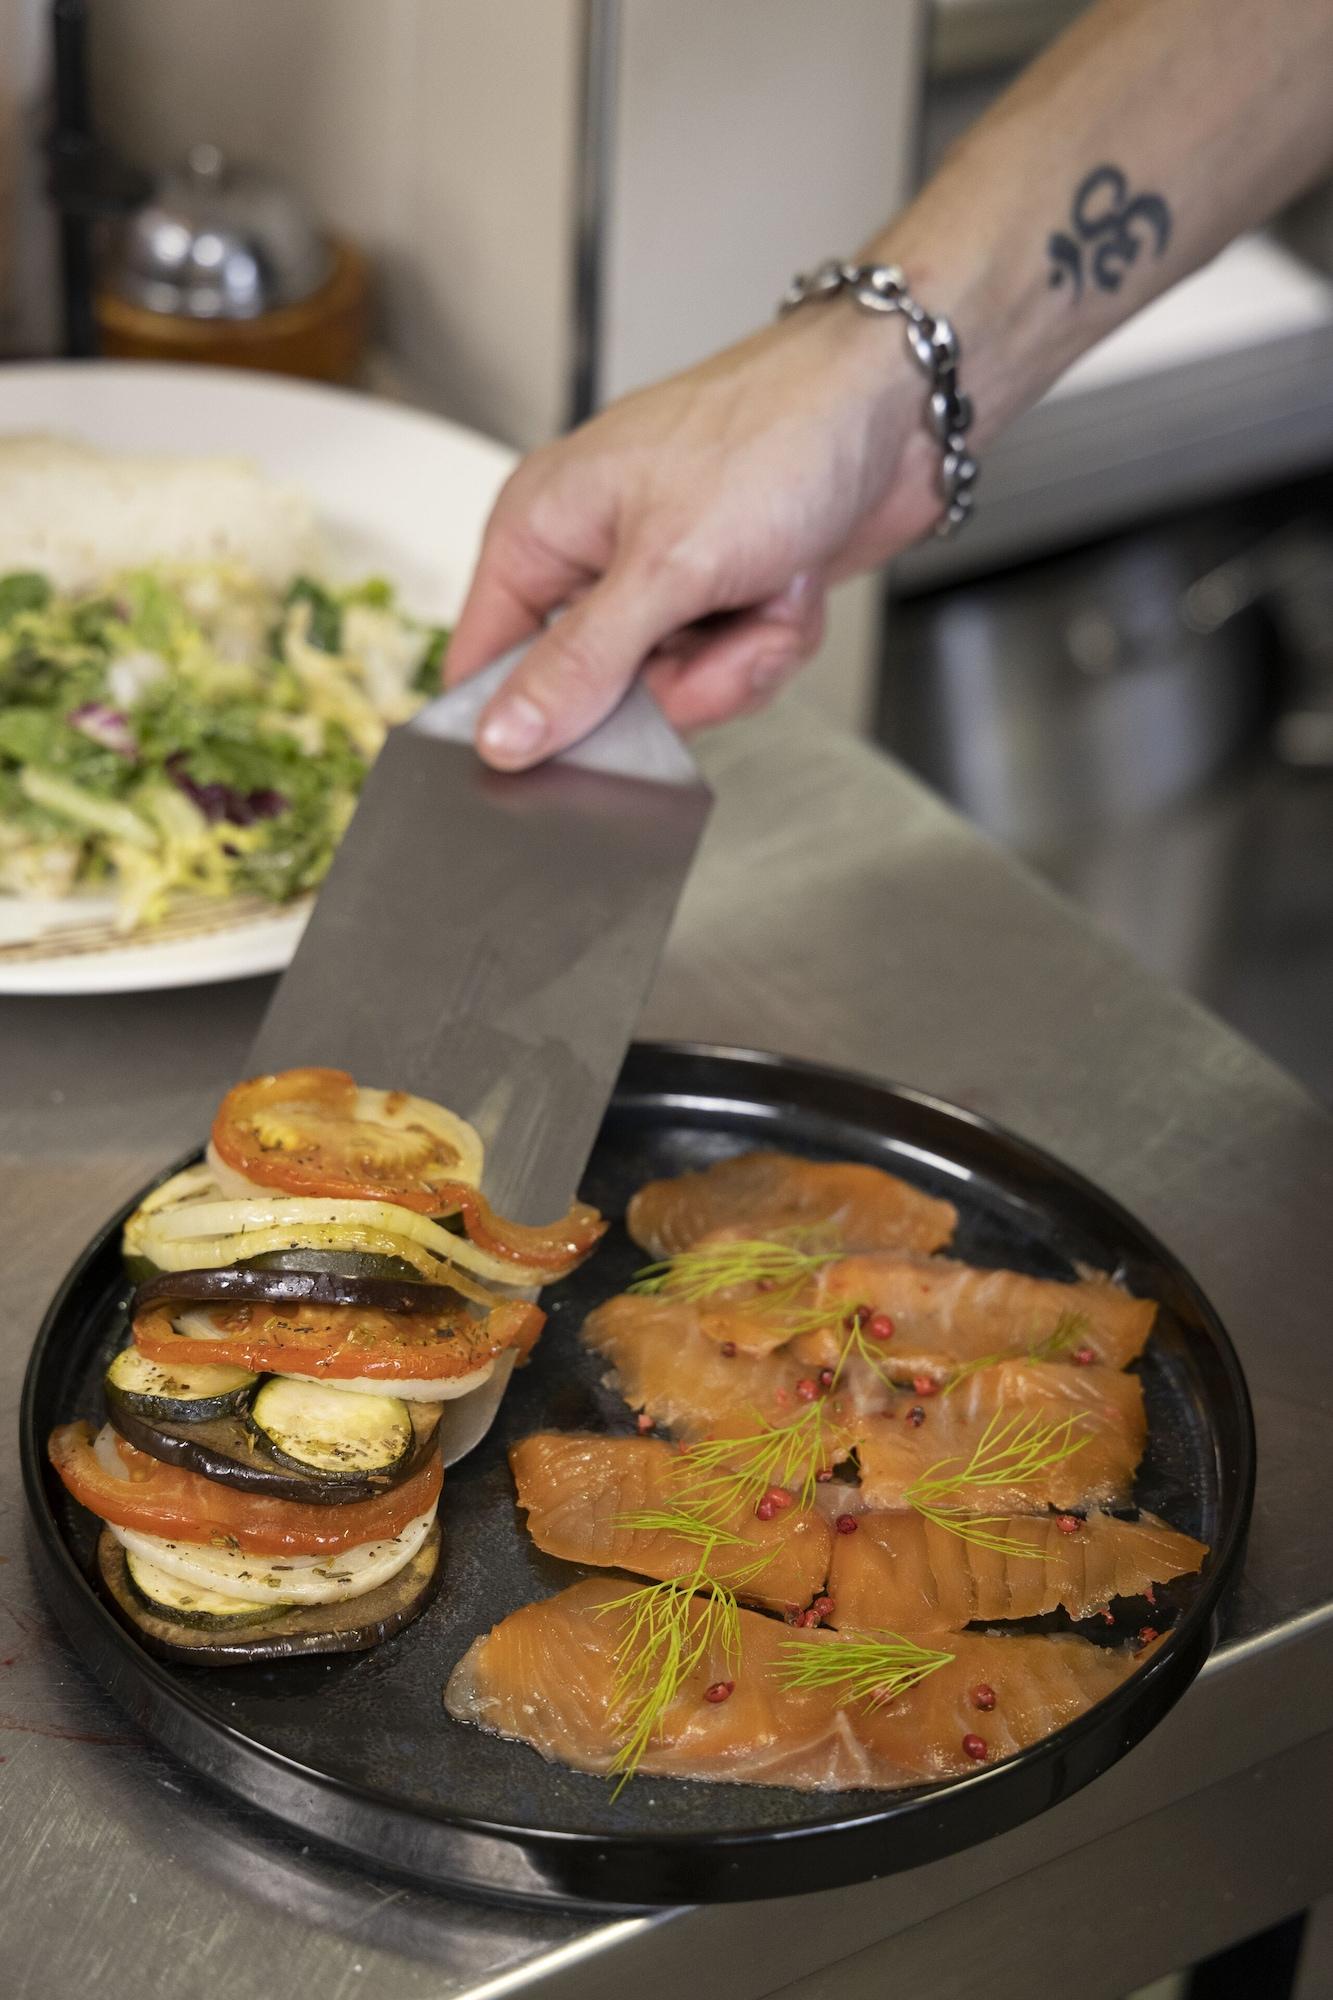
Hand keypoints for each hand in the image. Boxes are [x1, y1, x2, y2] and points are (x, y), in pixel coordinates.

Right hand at [445, 301, 942, 766]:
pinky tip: (791, 589)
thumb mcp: (662, 567)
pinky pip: (730, 670)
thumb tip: (503, 737)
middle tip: (713, 627)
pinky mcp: (723, 597)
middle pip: (594, 696)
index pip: (483, 662)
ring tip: (767, 588)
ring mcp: (661, 582)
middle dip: (675, 680)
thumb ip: (578, 664)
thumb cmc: (774, 434)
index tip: (572, 752)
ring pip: (675, 692)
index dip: (520, 719)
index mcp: (540, 529)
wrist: (896, 404)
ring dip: (737, 658)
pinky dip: (771, 642)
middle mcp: (592, 557)